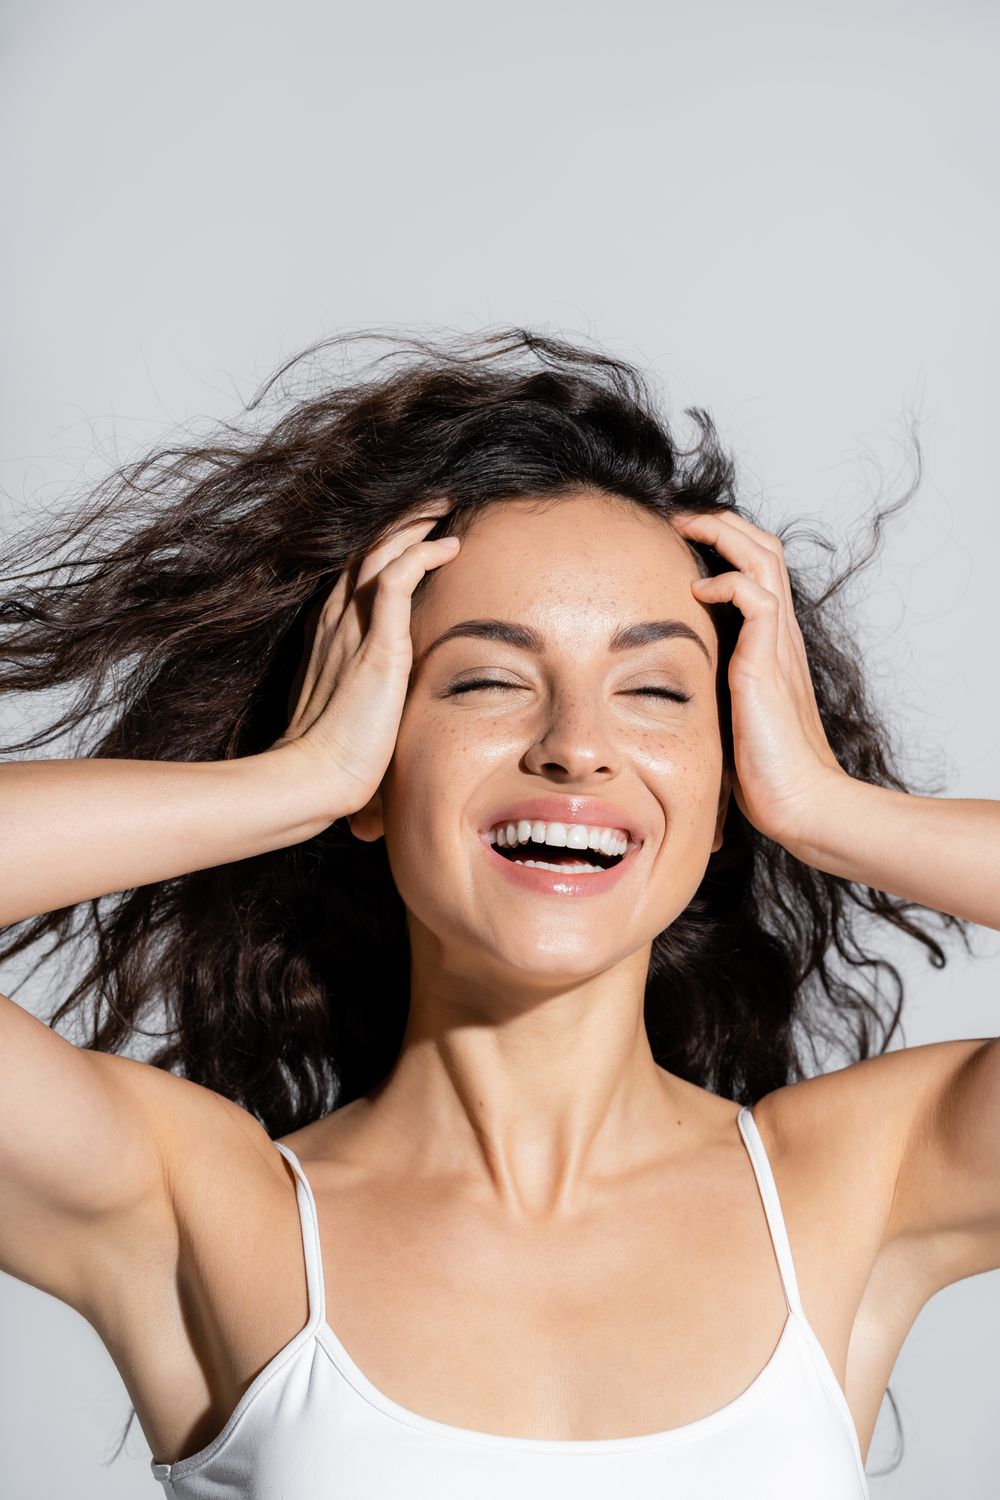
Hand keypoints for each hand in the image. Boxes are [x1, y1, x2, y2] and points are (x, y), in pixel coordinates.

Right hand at [269, 500, 460, 819]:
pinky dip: (422, 554)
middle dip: (398, 524)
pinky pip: (395, 577)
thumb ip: (365, 703)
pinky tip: (449, 545)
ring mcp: (350, 629)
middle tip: (431, 505)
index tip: (411, 534)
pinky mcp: (376, 644)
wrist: (312, 778)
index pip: (354, 576)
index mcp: (327, 638)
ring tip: (443, 508)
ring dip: (413, 525)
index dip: (381, 549)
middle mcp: (333, 623)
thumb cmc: (330, 760)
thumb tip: (384, 719)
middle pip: (364, 552)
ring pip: (379, 552)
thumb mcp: (348, 716)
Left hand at [672, 509, 847, 846]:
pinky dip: (727, 582)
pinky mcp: (769, 662)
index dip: (725, 545)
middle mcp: (780, 636)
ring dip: (723, 533)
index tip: (681, 540)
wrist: (799, 801)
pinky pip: (757, 597)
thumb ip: (707, 693)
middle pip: (764, 548)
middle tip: (677, 518)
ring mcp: (778, 645)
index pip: (757, 570)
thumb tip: (658, 696)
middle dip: (721, 523)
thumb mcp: (727, 717)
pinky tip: (697, 591)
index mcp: (771, 644)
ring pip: (763, 558)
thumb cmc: (763, 772)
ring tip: (684, 527)